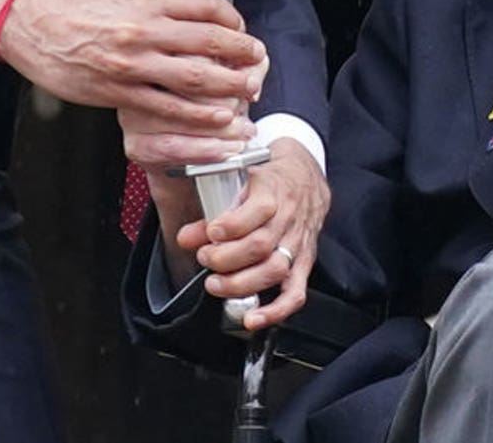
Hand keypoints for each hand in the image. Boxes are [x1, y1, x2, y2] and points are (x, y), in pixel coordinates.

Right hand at [0, 0, 263, 129]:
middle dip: (242, 54)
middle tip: (259, 63)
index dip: (232, 19)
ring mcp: (133, 64)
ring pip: (194, 77)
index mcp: (148, 4)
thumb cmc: (78, 12)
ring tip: (250, 92)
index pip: (205, 6)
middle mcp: (145, 31)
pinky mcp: (120, 92)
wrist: (35, 29)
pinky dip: (197, 114)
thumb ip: (157, 6)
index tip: (242, 30)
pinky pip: (167, 107)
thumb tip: (194, 13)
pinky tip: (218, 119)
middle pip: (209, 41)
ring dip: (229, 86)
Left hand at [175, 139, 328, 330]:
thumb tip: (186, 237)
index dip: (231, 226)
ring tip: (216, 284)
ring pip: (275, 270)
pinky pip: (295, 292)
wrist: (306, 174)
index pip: (257, 211)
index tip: (211, 232)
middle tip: (205, 257)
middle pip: (261, 246)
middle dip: (226, 258)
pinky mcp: (304, 262)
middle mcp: (289, 218)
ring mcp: (298, 242)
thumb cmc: (269, 173)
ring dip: (241, 283)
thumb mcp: (240, 176)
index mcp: (274, 190)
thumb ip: (212, 207)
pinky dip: (275, 310)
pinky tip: (253, 318)